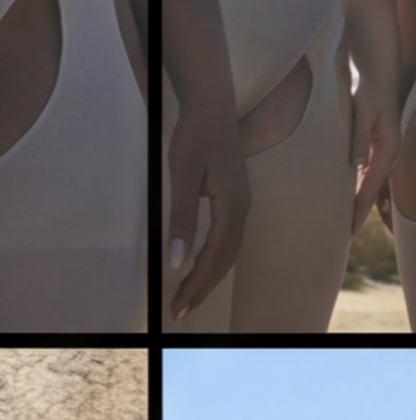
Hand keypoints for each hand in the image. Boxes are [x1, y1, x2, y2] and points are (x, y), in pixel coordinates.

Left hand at [167, 102, 250, 321]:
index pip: (215, 257)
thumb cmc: (195, 137)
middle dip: (202, 289)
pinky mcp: (234, 200)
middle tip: (179, 313)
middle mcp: (242, 209)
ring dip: (208, 278)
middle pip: (225, 261)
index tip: (178, 307)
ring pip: (228, 253)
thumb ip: (181, 220)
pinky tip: (197, 269)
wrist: (210, 105)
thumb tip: (177, 261)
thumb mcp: (182, 177)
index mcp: (233, 205)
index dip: (196, 285)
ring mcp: (241, 205)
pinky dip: (212, 261)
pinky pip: (226, 240)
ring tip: (187, 299)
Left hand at [350, 83, 400, 235]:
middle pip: (373, 191)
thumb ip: (358, 140)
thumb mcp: (363, 113)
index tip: (349, 228)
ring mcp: (384, 152)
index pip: (370, 186)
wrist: (377, 72)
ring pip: (371, 186)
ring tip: (349, 225)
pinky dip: (361, 190)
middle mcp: (389, 154)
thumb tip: (356, 167)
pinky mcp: (377, 148)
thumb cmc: (368, 90)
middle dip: (360, 213)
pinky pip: (369, 176)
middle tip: (347, 236)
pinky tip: (353, 202)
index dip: (358, 209)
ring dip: (360, 205)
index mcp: (387, 148)